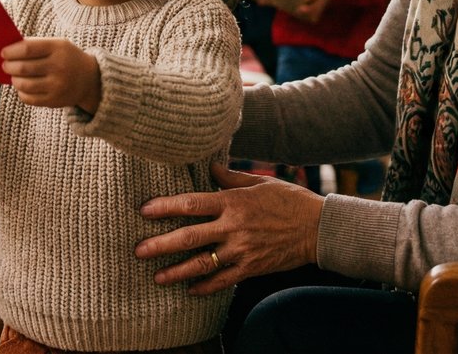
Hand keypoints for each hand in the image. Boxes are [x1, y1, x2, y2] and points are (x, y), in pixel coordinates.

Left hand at [1, 37, 100, 112]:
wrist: (90, 79)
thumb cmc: (66, 58)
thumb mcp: (57, 45)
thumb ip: (35, 44)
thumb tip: (8, 50)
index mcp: (58, 48)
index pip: (27, 49)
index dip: (11, 51)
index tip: (3, 53)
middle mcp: (59, 67)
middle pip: (23, 68)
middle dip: (8, 66)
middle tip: (5, 65)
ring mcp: (57, 86)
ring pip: (23, 85)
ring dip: (14, 80)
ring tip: (14, 76)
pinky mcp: (54, 101)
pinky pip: (28, 98)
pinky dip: (21, 92)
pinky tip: (23, 87)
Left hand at [134, 162, 323, 295]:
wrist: (318, 228)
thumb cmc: (290, 200)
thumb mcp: (261, 182)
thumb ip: (231, 177)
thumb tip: (210, 166)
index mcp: (233, 202)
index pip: (191, 203)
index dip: (165, 206)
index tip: (144, 210)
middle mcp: (233, 227)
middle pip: (189, 237)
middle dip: (161, 244)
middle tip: (138, 250)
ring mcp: (242, 250)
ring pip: (202, 263)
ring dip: (177, 271)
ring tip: (157, 277)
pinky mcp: (251, 268)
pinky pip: (223, 280)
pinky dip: (205, 287)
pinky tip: (190, 290)